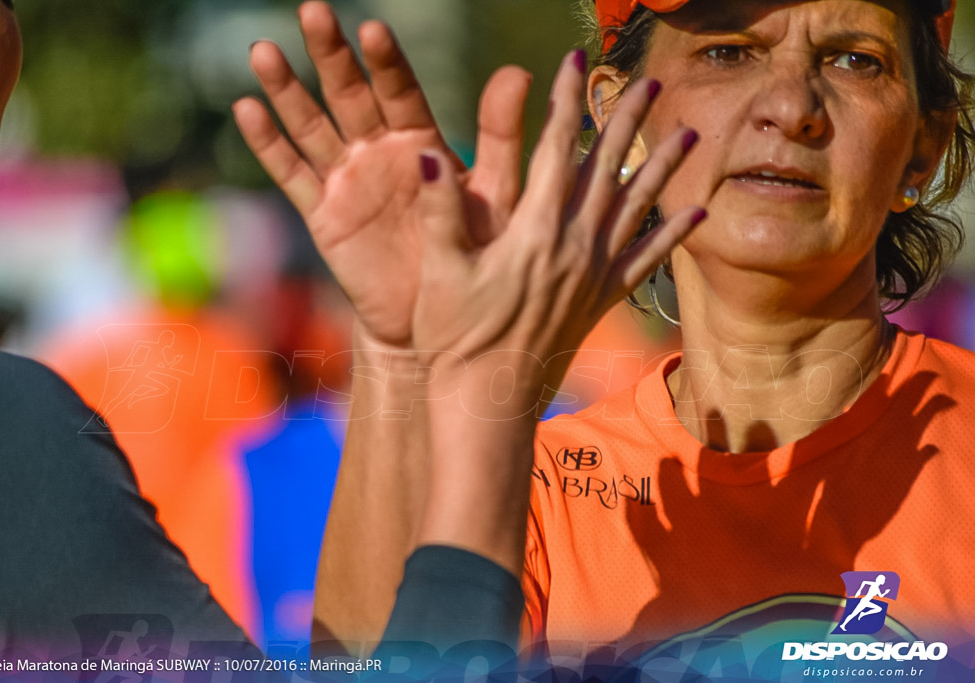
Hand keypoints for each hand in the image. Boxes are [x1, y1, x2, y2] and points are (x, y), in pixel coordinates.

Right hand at [233, 1, 531, 348]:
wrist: (440, 313)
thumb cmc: (475, 252)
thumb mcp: (494, 194)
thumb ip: (500, 137)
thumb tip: (518, 71)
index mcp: (422, 140)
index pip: (400, 91)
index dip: (386, 63)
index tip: (373, 30)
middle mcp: (379, 150)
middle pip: (349, 94)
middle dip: (331, 55)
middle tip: (313, 11)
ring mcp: (347, 178)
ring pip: (312, 126)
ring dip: (287, 90)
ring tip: (263, 51)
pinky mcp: (324, 213)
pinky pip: (292, 175)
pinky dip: (268, 145)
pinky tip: (246, 108)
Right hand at [412, 51, 706, 411]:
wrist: (488, 404)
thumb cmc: (455, 340)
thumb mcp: (440, 274)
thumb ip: (441, 212)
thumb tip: (427, 154)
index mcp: (533, 231)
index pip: (553, 149)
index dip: (564, 101)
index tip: (574, 62)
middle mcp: (573, 246)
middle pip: (608, 168)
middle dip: (628, 119)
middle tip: (650, 80)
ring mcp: (593, 275)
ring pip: (636, 207)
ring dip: (664, 166)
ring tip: (691, 133)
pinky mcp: (601, 301)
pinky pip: (646, 260)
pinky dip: (672, 234)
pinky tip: (696, 213)